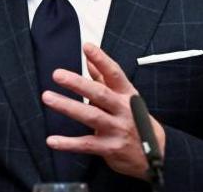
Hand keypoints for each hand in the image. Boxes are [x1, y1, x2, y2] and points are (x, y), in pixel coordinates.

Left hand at [41, 43, 165, 179]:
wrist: (155, 154)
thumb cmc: (134, 119)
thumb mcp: (124, 97)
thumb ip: (105, 78)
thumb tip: (89, 58)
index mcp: (127, 94)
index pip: (115, 73)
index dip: (102, 60)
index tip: (87, 46)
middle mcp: (124, 110)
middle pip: (100, 93)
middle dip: (78, 83)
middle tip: (57, 74)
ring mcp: (117, 129)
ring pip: (91, 116)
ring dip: (68, 106)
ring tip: (47, 97)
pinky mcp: (110, 148)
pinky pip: (86, 144)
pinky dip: (68, 143)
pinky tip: (51, 140)